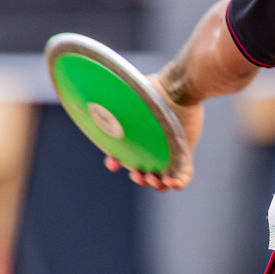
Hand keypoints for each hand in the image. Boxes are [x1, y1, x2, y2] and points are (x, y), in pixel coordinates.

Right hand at [103, 73, 203, 190]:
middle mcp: (152, 148)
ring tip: (152, 179)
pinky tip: (173, 182)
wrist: (179, 89)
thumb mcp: (128, 95)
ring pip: (161, 179)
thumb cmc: (155, 90)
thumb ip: (112, 101)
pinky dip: (178, 184)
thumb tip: (88, 93)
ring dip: (155, 185)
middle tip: (136, 174)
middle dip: (137, 177)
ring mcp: (170, 152)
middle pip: (142, 172)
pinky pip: (184, 176)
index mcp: (136, 138)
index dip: (114, 162)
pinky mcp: (186, 153)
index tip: (112, 163)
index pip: (122, 156)